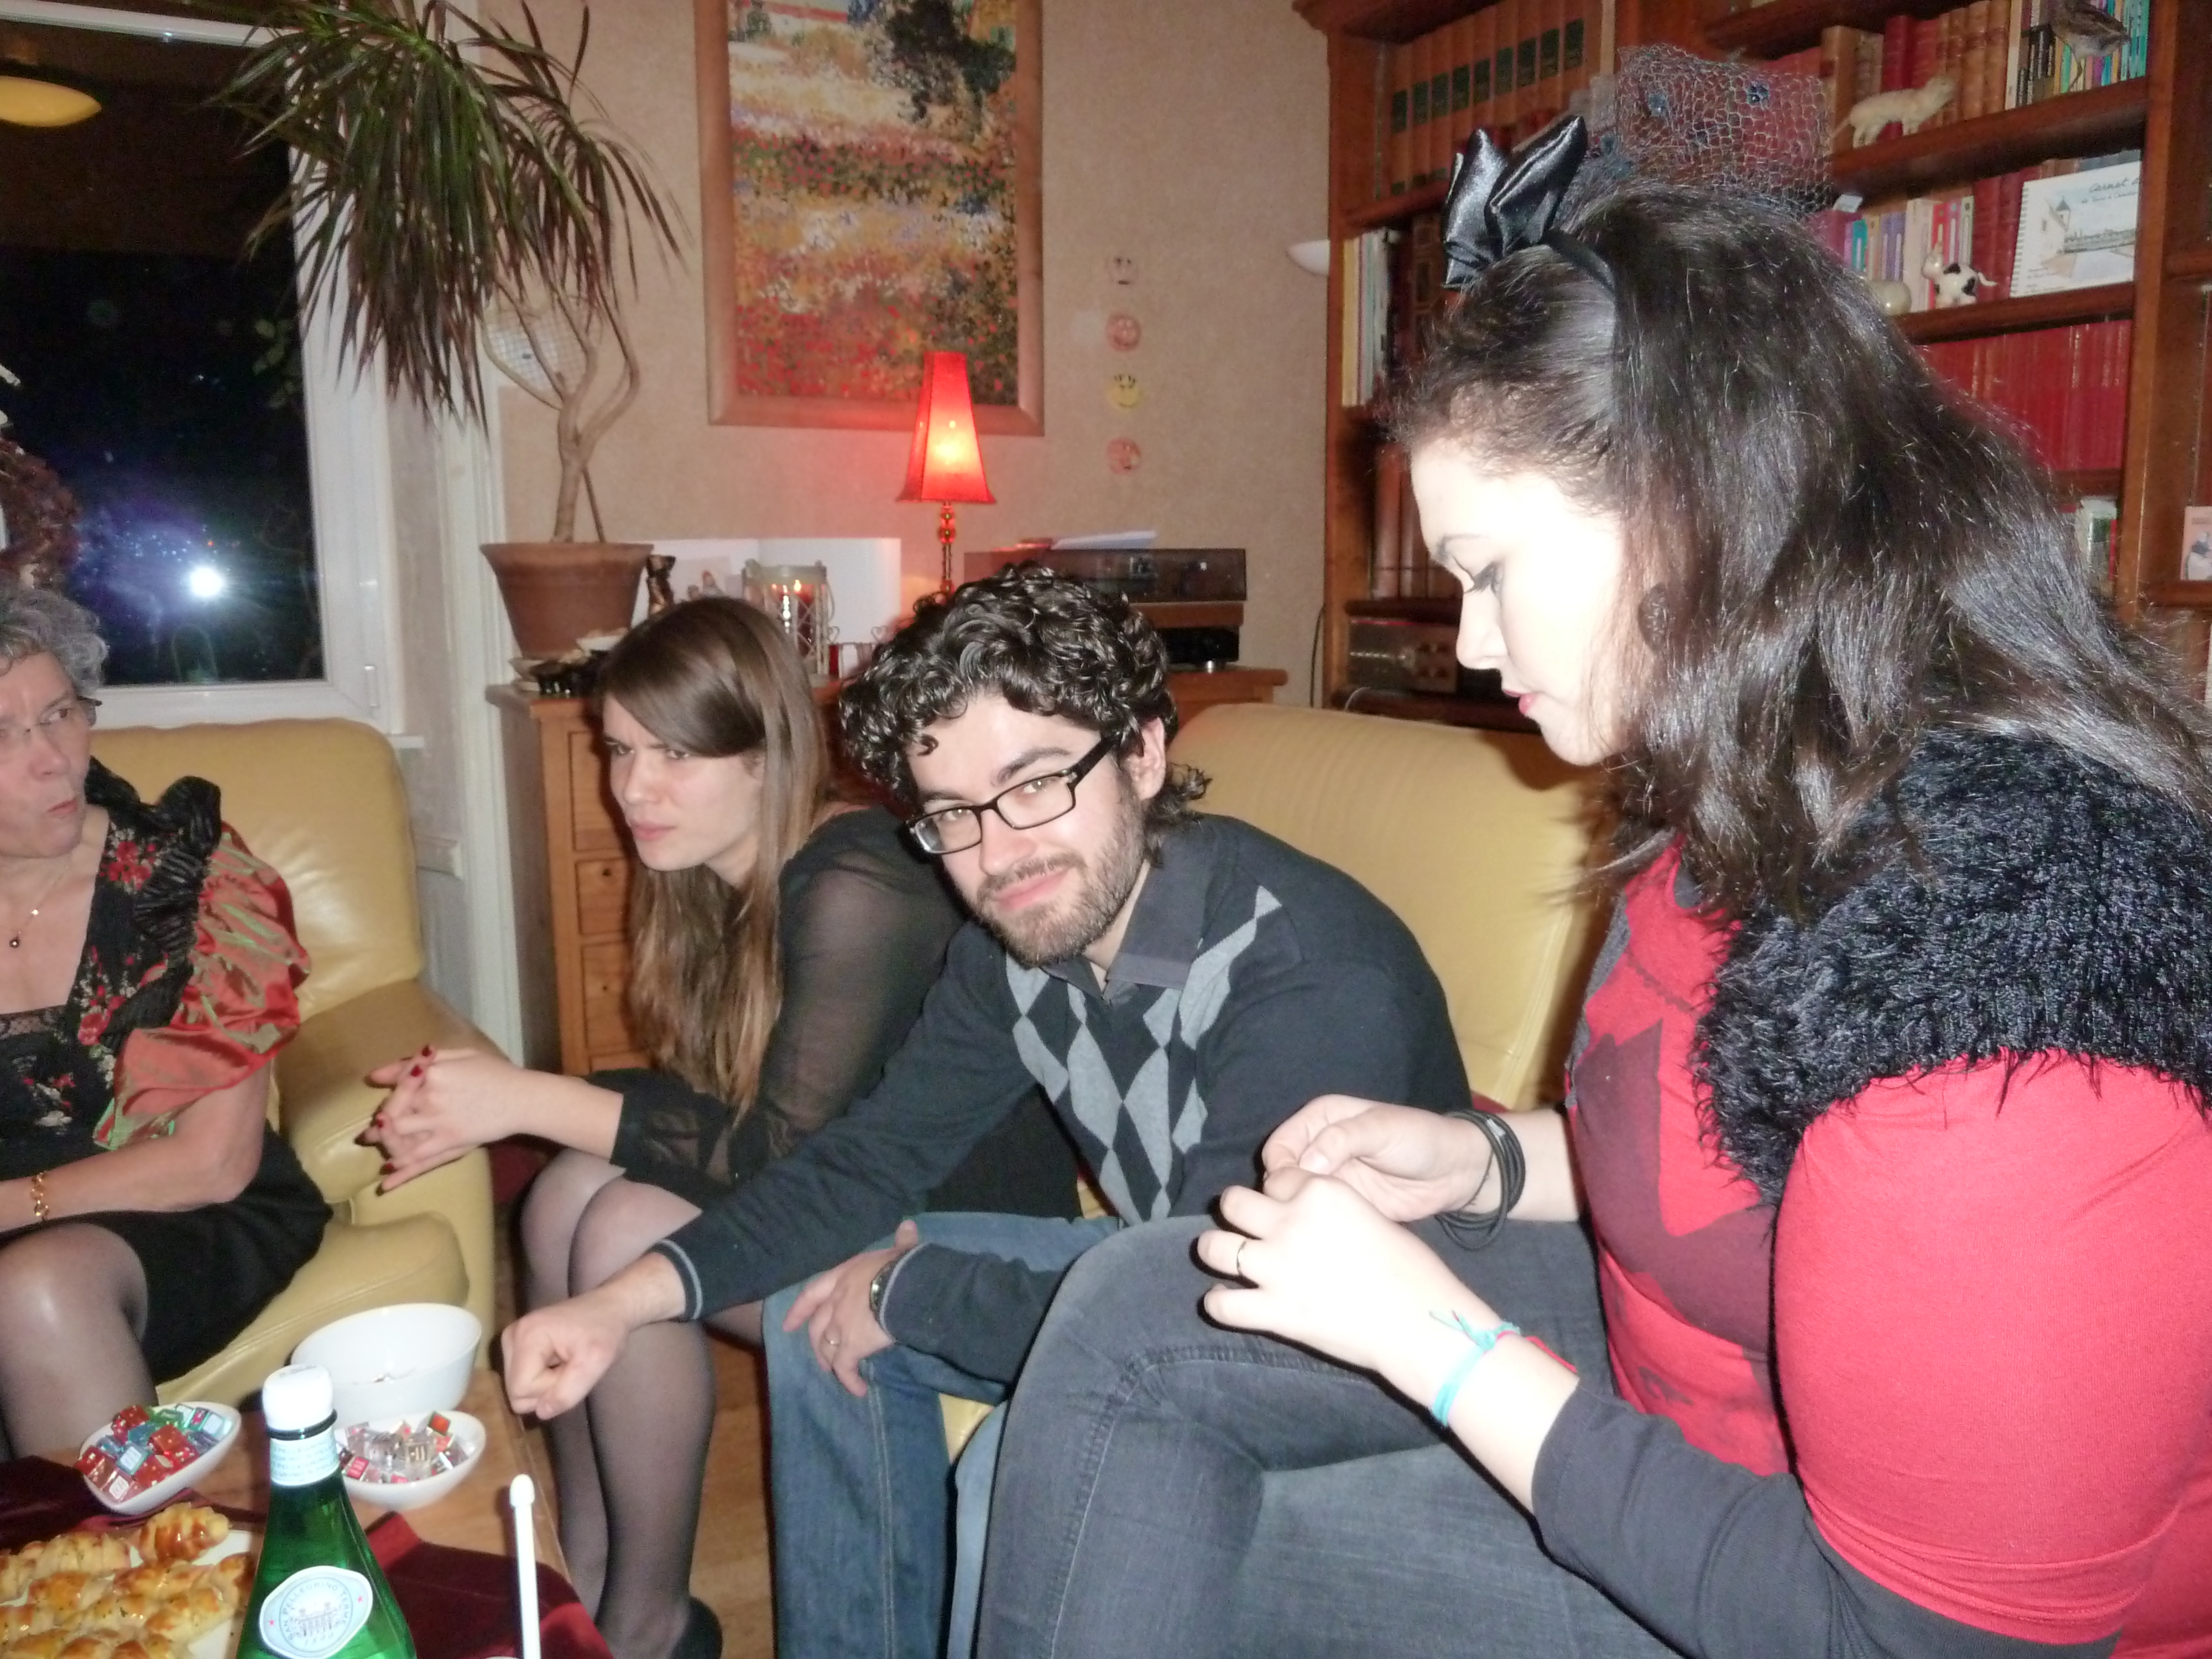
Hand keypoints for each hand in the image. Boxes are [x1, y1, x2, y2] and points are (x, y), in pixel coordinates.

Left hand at [363, 1047, 527, 1189]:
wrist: (523, 1098)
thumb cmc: (495, 1072)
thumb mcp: (459, 1055)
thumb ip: (417, 1061)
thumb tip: (377, 1074)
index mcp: (433, 1072)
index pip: (398, 1082)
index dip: (389, 1090)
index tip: (381, 1095)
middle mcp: (430, 1097)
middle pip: (392, 1112)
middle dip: (381, 1121)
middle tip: (376, 1127)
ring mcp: (439, 1122)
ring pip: (398, 1137)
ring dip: (384, 1142)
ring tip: (378, 1145)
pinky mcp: (451, 1142)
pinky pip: (420, 1159)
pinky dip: (402, 1171)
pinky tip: (387, 1179)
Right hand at [502, 1289, 633, 1419]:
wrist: (609, 1308)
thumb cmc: (605, 1332)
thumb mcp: (595, 1363)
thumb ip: (568, 1392)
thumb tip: (541, 1413)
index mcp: (526, 1336)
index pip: (521, 1390)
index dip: (550, 1389)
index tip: (573, 1367)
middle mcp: (511, 1336)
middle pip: (516, 1391)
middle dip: (546, 1387)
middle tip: (571, 1365)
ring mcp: (511, 1340)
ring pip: (518, 1388)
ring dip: (545, 1383)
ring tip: (566, 1361)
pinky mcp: (516, 1345)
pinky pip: (522, 1379)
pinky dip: (542, 1377)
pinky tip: (558, 1360)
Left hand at [781, 1219, 918, 1397]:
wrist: (906, 1287)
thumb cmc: (903, 1266)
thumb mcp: (901, 1251)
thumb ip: (902, 1242)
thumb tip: (908, 1225)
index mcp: (843, 1276)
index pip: (812, 1294)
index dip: (800, 1310)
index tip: (789, 1325)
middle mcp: (835, 1302)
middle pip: (816, 1327)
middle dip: (816, 1344)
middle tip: (821, 1358)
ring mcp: (840, 1325)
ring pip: (826, 1349)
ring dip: (830, 1363)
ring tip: (839, 1373)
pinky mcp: (851, 1347)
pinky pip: (845, 1367)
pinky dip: (849, 1380)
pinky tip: (858, 1390)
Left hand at [1196, 1169, 1473, 1384]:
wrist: (1421, 1322)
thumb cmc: (1412, 1271)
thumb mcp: (1372, 1218)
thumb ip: (1331, 1212)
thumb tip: (1311, 1220)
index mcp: (1321, 1193)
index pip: (1278, 1177)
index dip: (1277, 1192)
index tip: (1281, 1207)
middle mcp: (1291, 1222)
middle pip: (1233, 1202)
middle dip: (1234, 1211)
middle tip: (1243, 1227)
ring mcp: (1277, 1267)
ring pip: (1212, 1246)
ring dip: (1213, 1250)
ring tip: (1220, 1256)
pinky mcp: (1274, 1311)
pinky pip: (1221, 1304)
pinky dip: (1218, 1301)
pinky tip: (1224, 1299)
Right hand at [1261, 1096, 1495, 1220]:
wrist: (1456, 1172)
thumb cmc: (1420, 1138)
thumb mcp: (1381, 1129)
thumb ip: (1341, 1140)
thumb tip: (1305, 1166)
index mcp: (1320, 1120)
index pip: (1280, 1145)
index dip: (1281, 1168)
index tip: (1294, 1188)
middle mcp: (1318, 1149)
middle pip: (1281, 1176)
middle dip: (1284, 1196)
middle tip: (1302, 1214)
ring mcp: (1330, 1181)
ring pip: (1295, 1201)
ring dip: (1298, 1215)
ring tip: (1314, 1228)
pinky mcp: (1344, 1206)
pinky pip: (1318, 1218)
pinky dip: (1316, 1228)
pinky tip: (1324, 1238)